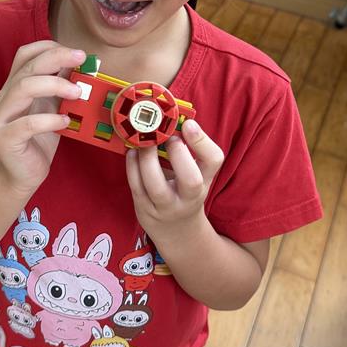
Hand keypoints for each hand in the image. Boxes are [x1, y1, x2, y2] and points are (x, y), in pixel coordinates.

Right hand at [0, 40, 84, 194]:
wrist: (23, 175)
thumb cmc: (40, 139)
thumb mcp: (52, 107)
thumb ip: (60, 87)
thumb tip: (80, 65)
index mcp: (14, 86)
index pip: (25, 55)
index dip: (50, 48)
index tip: (77, 53)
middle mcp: (4, 97)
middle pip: (27, 67)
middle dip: (56, 58)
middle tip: (82, 59)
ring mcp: (1, 117)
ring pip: (23, 88)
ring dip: (54, 85)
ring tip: (77, 92)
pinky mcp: (4, 139)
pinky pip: (26, 124)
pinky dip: (48, 120)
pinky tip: (65, 121)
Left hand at [125, 119, 223, 240]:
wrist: (177, 230)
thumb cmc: (184, 190)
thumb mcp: (196, 172)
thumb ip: (188, 149)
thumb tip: (169, 117)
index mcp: (206, 180)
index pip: (214, 161)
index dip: (202, 142)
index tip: (188, 125)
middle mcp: (189, 197)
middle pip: (191, 181)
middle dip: (177, 155)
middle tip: (167, 138)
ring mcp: (167, 206)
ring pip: (156, 186)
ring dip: (147, 159)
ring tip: (142, 142)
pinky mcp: (145, 209)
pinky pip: (136, 187)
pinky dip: (132, 167)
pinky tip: (131, 152)